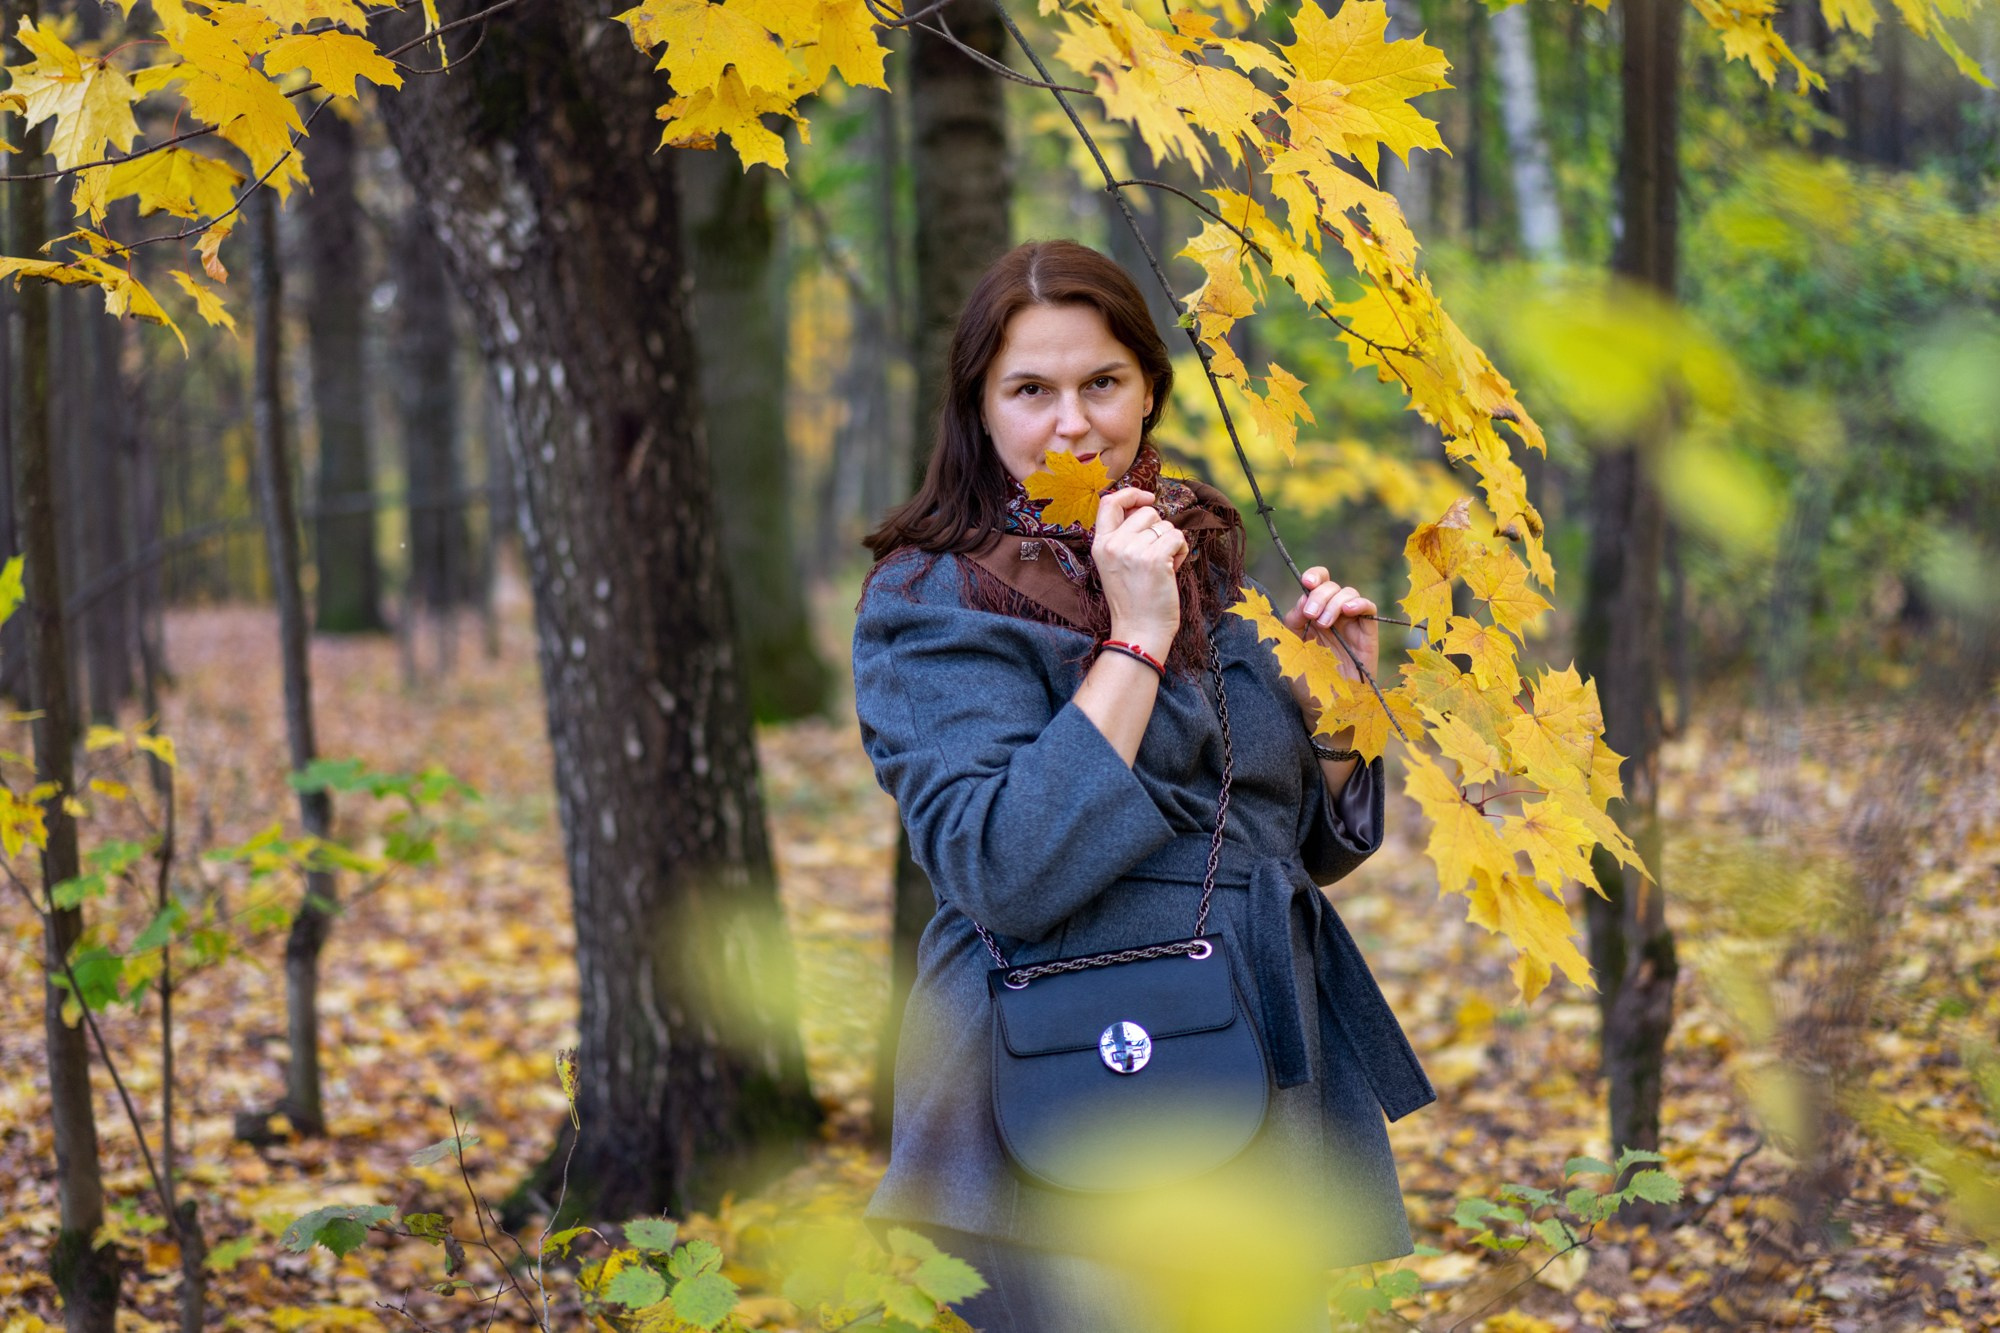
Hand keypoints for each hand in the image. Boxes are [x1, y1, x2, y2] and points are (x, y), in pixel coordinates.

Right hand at [1092, 487, 1184, 657]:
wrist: (1139, 632)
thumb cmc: (1133, 600)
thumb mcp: (1115, 565)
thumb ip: (1123, 536)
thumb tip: (1145, 506)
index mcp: (1100, 544)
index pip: (1109, 502)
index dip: (1131, 494)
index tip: (1147, 497)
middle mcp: (1113, 544)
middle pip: (1147, 512)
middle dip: (1158, 529)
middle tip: (1154, 556)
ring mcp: (1133, 551)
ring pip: (1166, 526)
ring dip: (1170, 544)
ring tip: (1161, 568)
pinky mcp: (1155, 559)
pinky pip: (1178, 537)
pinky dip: (1181, 551)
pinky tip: (1172, 570)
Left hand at [1281, 567, 1378, 718]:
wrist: (1326, 708)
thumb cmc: (1306, 683)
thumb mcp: (1290, 651)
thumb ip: (1292, 623)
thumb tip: (1302, 599)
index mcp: (1310, 615)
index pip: (1315, 584)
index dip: (1313, 577)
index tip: (1306, 583)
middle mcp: (1330, 615)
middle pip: (1330, 586)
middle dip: (1319, 595)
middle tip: (1312, 617)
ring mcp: (1349, 623)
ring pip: (1348, 593)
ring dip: (1334, 603)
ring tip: (1325, 624)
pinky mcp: (1367, 633)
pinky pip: (1368, 608)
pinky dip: (1360, 603)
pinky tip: (1349, 611)